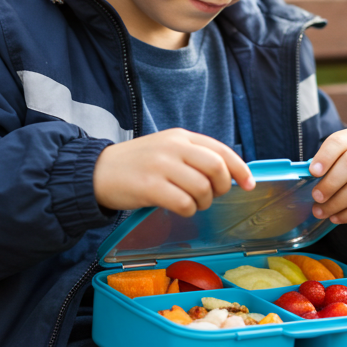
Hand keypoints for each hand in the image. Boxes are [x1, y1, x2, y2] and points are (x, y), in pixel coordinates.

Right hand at [93, 129, 254, 216]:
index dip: (240, 169)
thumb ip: (193, 156)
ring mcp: (161, 166)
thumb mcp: (165, 149)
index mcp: (180, 136)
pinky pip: (183, 203)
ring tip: (191, 203)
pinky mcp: (149, 186)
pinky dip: (188, 210)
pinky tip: (178, 208)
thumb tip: (226, 175)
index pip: (221, 150)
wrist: (97, 171)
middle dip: (222, 187)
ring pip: (202, 188)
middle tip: (214, 196)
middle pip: (216, 167)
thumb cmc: (136, 164)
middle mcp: (173, 147)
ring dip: (203, 202)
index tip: (249, 184)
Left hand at [308, 129, 346, 224]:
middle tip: (316, 197)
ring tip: (321, 212)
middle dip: (330, 184)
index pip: (338, 142)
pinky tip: (336, 218)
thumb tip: (305, 180)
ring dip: (337, 203)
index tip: (313, 172)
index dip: (325, 157)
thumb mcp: (337, 157)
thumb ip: (323, 165)